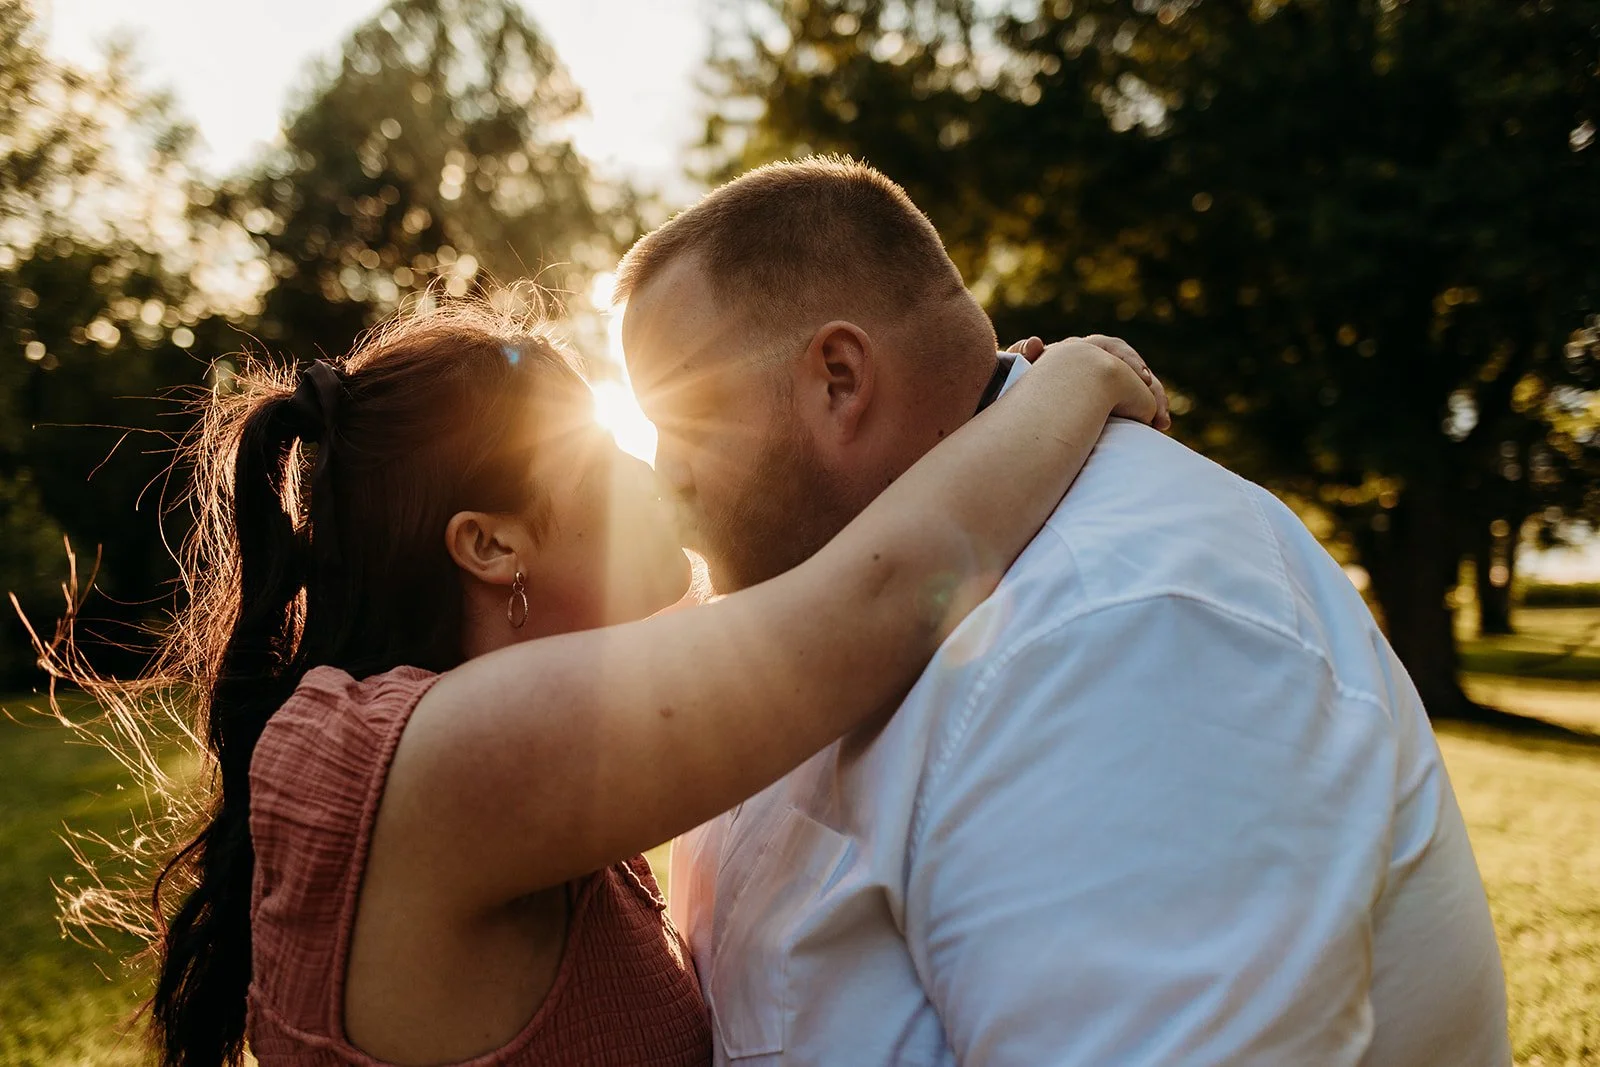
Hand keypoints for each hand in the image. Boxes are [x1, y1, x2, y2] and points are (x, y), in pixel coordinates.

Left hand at [1007, 334, 1171, 430]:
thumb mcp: (1014, 373)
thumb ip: (1021, 357)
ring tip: (1161, 422)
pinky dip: (1149, 414)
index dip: (1129, 361)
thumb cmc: (1012, 391)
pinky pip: (1136, 407)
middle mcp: (1095, 366)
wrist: (1012, 417)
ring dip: (1155, 401)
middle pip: (1133, 368)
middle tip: (1157, 404)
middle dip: (1149, 384)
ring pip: (1140, 388)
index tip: (1141, 376)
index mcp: (1077, 352)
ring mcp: (1103, 388)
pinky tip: (1158, 427)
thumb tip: (1036, 342)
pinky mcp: (1109, 409)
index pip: (1111, 348)